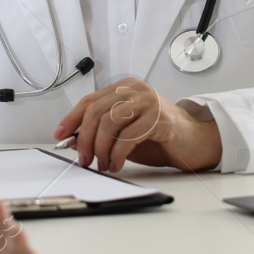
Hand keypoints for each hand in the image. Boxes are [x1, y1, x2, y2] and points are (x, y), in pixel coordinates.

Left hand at [53, 77, 221, 172]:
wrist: (194, 141)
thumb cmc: (158, 137)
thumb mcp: (124, 132)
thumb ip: (101, 132)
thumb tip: (73, 140)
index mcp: (124, 89)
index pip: (90, 100)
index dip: (71, 118)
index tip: (60, 135)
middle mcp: (135, 90)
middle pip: (97, 112)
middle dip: (85, 139)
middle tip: (84, 159)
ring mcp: (148, 101)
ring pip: (110, 123)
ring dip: (101, 148)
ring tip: (103, 164)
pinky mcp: (159, 117)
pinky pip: (128, 136)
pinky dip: (118, 154)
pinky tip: (117, 164)